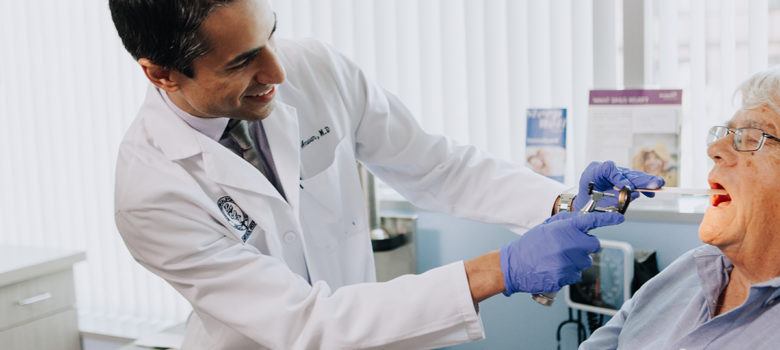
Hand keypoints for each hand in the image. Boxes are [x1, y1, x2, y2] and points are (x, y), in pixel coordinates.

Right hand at [499, 211, 623, 294]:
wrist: (514, 266)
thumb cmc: (529, 246)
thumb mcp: (546, 227)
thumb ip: (565, 222)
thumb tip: (581, 217)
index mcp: (566, 229)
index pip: (592, 221)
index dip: (608, 220)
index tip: (619, 219)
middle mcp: (570, 244)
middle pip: (594, 245)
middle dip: (585, 246)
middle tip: (570, 247)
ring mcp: (569, 261)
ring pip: (586, 262)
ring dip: (577, 261)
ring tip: (558, 260)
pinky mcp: (567, 276)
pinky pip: (576, 274)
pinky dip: (568, 273)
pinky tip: (555, 269)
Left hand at [573, 161, 665, 210]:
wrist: (583, 201)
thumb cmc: (586, 202)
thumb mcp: (594, 202)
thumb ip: (612, 198)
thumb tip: (633, 194)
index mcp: (593, 171)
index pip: (608, 168)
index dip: (619, 177)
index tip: (628, 187)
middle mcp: (604, 169)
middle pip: (625, 172)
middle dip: (640, 179)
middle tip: (654, 183)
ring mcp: (613, 172)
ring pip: (632, 175)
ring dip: (646, 181)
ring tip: (659, 184)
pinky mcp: (621, 178)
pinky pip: (633, 180)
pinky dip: (643, 185)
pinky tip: (653, 189)